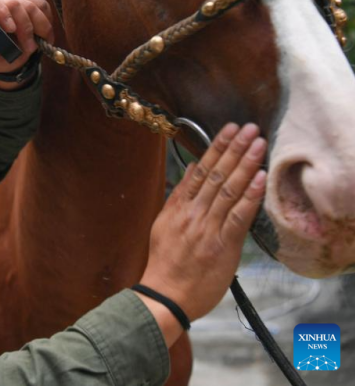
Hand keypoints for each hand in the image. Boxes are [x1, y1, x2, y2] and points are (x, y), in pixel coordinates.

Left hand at [0, 0, 54, 76]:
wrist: (6, 55)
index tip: (10, 29)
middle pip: (14, 3)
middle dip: (25, 28)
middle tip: (29, 49)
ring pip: (32, 4)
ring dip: (39, 27)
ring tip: (36, 45)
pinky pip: (42, 5)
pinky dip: (46, 23)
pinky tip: (44, 36)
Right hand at [138, 123, 266, 326]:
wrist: (165, 295)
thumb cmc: (166, 264)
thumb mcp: (163, 225)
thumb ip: (177, 198)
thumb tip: (188, 171)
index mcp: (178, 207)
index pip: (200, 170)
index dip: (216, 147)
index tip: (230, 129)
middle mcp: (193, 213)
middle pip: (216, 174)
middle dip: (234, 148)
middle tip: (250, 128)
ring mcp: (207, 228)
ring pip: (228, 190)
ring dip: (245, 164)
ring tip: (258, 144)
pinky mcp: (222, 245)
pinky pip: (237, 217)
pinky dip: (250, 196)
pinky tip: (260, 178)